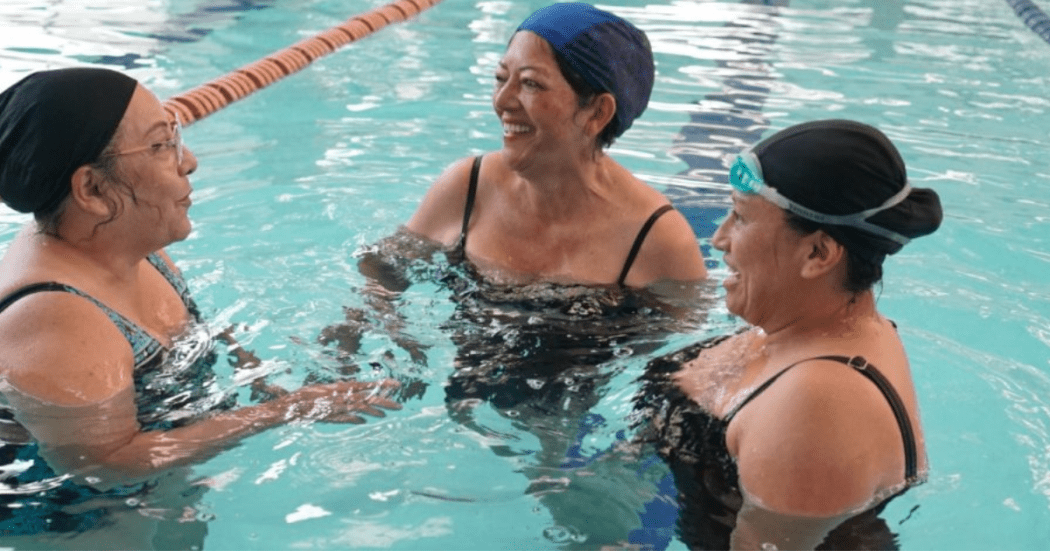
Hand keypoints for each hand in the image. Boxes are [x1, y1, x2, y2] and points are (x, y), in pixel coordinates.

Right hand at [280, 379, 400, 423]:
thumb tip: (360, 412)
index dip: (382, 384)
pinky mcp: (328, 414)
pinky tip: (363, 421)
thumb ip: (343, 400)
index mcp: (342, 387)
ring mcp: (335, 405)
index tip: (397, 384)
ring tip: (387, 414)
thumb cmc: (308, 398)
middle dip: (385, 401)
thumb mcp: (328, 394)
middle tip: (401, 406)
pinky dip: (352, 418)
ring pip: (358, 406)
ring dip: (373, 410)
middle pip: (367, 397)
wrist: (289, 405)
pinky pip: (342, 416)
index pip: (367, 385)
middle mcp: (341, 395)